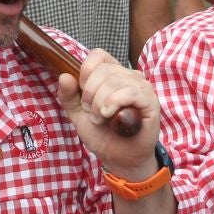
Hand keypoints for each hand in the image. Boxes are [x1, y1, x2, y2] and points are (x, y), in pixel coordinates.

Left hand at [56, 48, 160, 177]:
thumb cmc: (102, 134)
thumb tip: (64, 76)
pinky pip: (131, 92)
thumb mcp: (78, 114)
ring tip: (100, 118)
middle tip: (91, 113)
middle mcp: (129, 76)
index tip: (83, 95)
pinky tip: (108, 115)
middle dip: (90, 94)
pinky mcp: (150, 101)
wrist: (118, 158)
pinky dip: (114, 102)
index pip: (98, 55)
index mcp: (112, 74)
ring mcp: (141, 87)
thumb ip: (69, 95)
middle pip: (104, 69)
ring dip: (100, 103)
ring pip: (115, 80)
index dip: (86, 73)